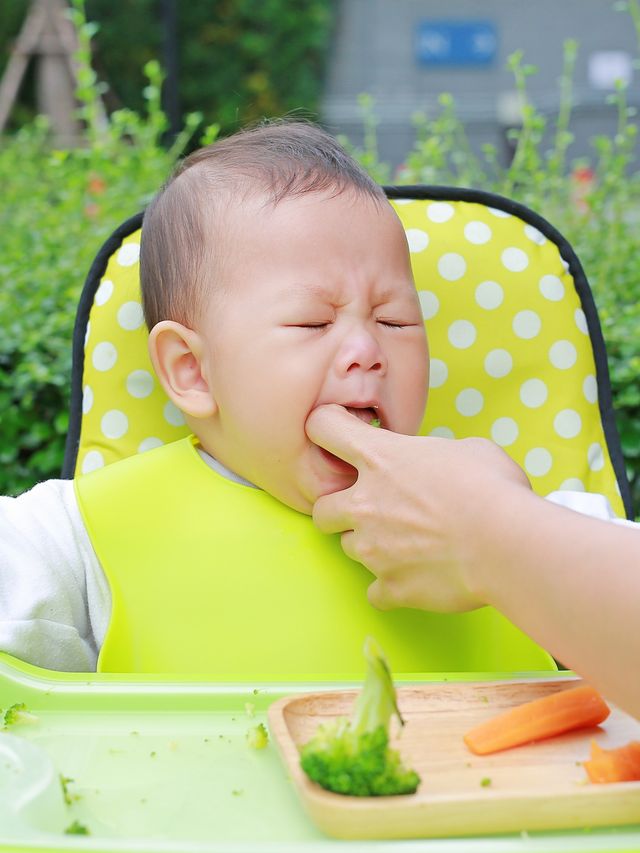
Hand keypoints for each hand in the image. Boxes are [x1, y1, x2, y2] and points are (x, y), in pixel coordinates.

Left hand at [305, 405, 530, 612]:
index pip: (323, 428)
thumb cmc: (493, 487)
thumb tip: (436, 465)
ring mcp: (372, 548)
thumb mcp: (466, 449)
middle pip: (321, 508)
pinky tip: (417, 577)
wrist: (506, 543)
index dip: (325, 429)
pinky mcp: (390, 586)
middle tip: (371, 510)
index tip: (338, 438)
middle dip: (338, 510)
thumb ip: (433, 455)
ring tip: (408, 544)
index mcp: (379, 457)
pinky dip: (391, 586)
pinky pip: (375, 591)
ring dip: (370, 546)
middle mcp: (364, 502)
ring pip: (348, 549)